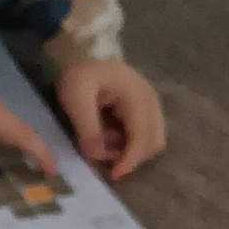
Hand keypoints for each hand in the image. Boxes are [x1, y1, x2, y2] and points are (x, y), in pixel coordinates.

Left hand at [53, 56, 165, 180]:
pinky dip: (128, 143)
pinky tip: (108, 136)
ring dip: (129, 151)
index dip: (130, 161)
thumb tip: (97, 156)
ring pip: (151, 142)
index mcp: (137, 97)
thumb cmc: (80, 72)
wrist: (84, 52)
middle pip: (153, 144)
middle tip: (102, 155)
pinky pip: (144, 135)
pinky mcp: (145, 109)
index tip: (113, 176)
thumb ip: (87, 127)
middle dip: (130, 157)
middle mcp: (151, 102)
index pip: (142, 138)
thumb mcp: (76, 97)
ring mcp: (151, 105)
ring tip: (102, 142)